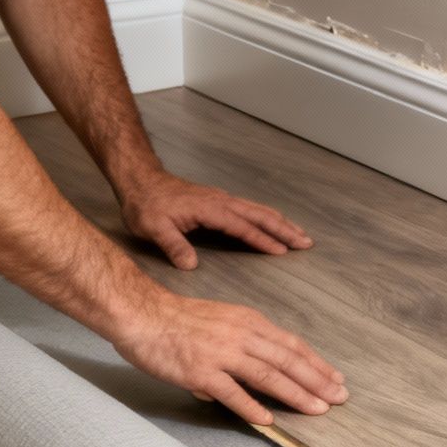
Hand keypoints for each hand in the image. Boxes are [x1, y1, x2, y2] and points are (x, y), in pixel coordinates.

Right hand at [112, 288, 347, 426]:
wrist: (141, 314)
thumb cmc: (176, 319)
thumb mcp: (219, 321)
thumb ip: (239, 345)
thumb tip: (249, 376)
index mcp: (248, 321)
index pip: (291, 344)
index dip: (316, 363)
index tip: (336, 378)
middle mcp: (241, 334)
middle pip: (288, 360)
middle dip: (318, 380)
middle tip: (340, 397)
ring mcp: (221, 353)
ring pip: (269, 375)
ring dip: (297, 394)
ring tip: (318, 409)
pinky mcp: (201, 371)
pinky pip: (232, 393)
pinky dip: (252, 407)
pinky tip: (268, 420)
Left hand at [120, 170, 312, 267]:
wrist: (141, 180)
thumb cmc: (146, 204)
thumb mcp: (153, 227)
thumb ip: (173, 245)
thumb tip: (190, 265)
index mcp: (210, 209)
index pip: (242, 227)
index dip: (261, 240)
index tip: (281, 252)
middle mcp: (221, 202)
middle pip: (260, 215)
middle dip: (285, 229)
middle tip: (306, 243)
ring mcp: (222, 200)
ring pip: (259, 210)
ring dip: (281, 223)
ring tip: (300, 235)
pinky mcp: (220, 202)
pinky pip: (251, 209)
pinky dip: (268, 218)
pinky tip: (275, 224)